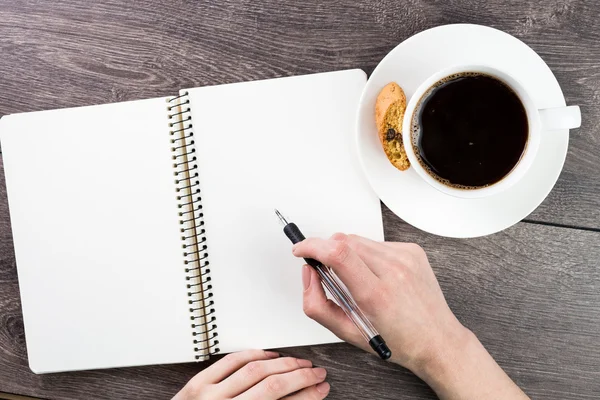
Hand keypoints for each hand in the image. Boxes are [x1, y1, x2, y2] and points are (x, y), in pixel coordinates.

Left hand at [173, 350, 329, 399]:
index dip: (307, 395)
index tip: (321, 388)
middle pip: (272, 386)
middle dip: (301, 376)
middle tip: (317, 373)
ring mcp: (209, 396)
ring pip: (254, 370)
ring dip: (283, 363)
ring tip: (299, 363)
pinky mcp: (197, 385)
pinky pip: (230, 361)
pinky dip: (253, 355)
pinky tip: (268, 355)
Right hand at [293, 234, 528, 399]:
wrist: (437, 340)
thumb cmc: (397, 341)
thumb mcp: (348, 333)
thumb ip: (317, 304)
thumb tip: (308, 274)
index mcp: (376, 294)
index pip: (337, 253)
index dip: (312, 246)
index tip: (301, 249)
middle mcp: (394, 271)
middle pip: (344, 241)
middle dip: (326, 250)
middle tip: (327, 270)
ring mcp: (406, 258)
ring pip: (358, 239)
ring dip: (347, 252)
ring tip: (356, 278)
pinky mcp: (412, 251)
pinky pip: (376, 242)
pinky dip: (367, 254)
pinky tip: (375, 274)